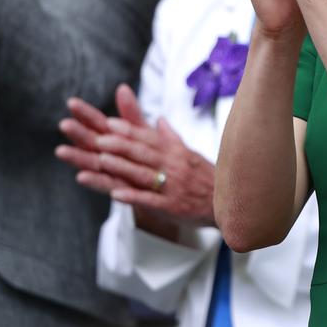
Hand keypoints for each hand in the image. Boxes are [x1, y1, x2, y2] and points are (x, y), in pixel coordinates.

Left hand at [56, 85, 216, 234]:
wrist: (227, 204)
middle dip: (120, 145)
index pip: (149, 138)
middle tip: (99, 139)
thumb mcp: (190, 154)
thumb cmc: (207, 178)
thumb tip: (159, 119)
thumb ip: (171, 138)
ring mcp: (173, 187)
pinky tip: (116, 195)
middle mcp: (174, 166)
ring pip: (144, 174)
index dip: (129, 131)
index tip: (109, 124)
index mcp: (176, 153)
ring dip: (122, 166)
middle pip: (144, 153)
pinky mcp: (173, 207)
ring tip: (101, 160)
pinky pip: (150, 201)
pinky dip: (133, 197)